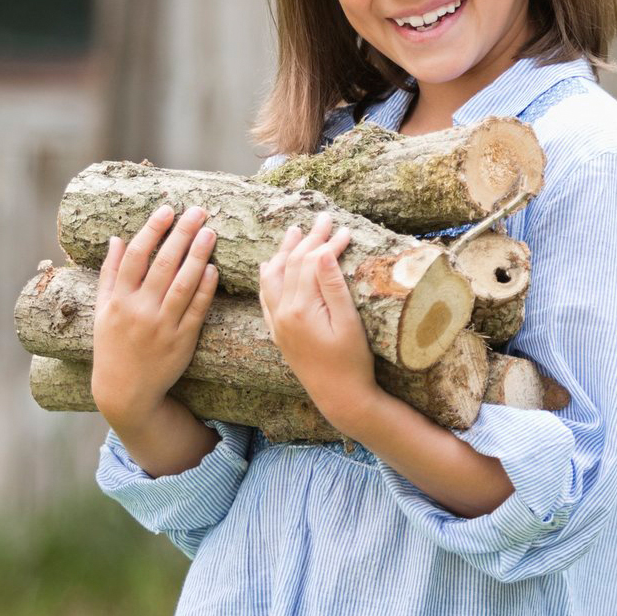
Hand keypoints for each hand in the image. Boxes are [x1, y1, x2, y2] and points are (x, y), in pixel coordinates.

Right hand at [91, 204, 219, 427]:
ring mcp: (162, 326)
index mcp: (118, 301)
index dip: (153, 230)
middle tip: (198, 211)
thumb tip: (117, 238)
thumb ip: (109, 273)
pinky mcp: (183, 340)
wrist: (125, 390)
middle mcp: (139, 311)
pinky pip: (197, 309)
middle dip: (182, 234)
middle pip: (164, 264)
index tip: (168, 209)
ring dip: (198, 255)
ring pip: (184, 284)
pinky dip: (206, 287)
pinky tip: (213, 267)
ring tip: (210, 232)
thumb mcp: (102, 310)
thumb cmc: (112, 345)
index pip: (136, 257)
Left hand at [258, 214, 376, 431]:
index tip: (345, 229)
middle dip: (308, 240)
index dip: (326, 243)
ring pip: (273, 278)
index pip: (310, 263)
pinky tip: (269, 267)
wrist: (339, 397)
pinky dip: (268, 278)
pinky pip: (266, 298)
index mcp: (299, 308)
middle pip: (290, 266)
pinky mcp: (278, 333)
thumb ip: (332, 286)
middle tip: (323, 219)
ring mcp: (277, 324)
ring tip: (293, 232)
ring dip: (283, 253)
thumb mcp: (348, 322)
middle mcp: (281, 313)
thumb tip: (323, 252)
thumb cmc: (351, 361)